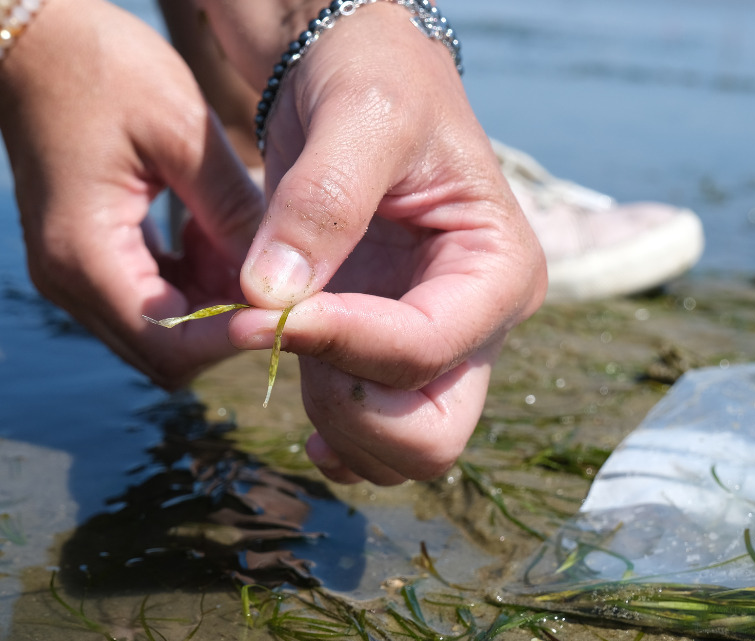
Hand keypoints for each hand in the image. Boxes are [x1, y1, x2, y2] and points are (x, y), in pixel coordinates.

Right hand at [0, 0, 263, 387]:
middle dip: (225, 323)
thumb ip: (230, 209)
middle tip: (277, 273)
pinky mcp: (84, 261)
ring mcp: (71, 276)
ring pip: (160, 332)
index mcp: (84, 254)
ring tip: (237, 236)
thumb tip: (282, 277)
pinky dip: (189, 283)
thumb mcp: (180, 130)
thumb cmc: (101, 67)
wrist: (31, 41)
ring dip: (210, 302)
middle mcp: (68, 281)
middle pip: (164, 354)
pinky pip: (148, 301)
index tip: (290, 307)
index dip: (232, 336)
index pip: (169, 344)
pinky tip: (208, 230)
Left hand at [227, 3, 547, 484]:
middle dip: (344, 404)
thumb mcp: (356, 117)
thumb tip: (271, 300)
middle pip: (429, 436)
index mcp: (498, 270)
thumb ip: (320, 204)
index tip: (255, 311)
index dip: (336, 343)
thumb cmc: (372, 80)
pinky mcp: (395, 357)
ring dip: (328, 413)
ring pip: (399, 452)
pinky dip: (334, 433)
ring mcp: (440, 349)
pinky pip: (376, 440)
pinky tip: (298, 385)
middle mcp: (480, 323)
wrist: (354, 75)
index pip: (422, 351)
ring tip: (285, 330)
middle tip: (284, 332)